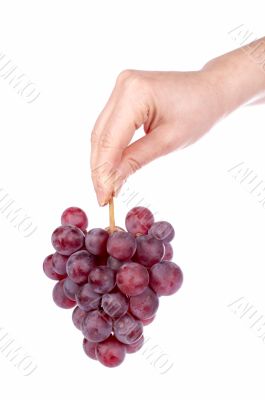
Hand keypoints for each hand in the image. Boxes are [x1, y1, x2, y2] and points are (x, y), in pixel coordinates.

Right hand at [90, 69, 223, 204]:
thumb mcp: (168, 142)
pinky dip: (110, 148)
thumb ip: (135, 161)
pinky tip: (111, 168)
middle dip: (100, 169)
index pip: (110, 140)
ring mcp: (121, 87)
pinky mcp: (124, 94)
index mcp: (135, 93)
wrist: (211, 90)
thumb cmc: (198, 113)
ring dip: (102, 161)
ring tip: (105, 188)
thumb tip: (110, 184)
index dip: (103, 172)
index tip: (103, 198)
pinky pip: (110, 126)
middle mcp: (123, 85)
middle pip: (101, 136)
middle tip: (103, 198)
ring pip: (101, 132)